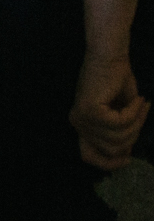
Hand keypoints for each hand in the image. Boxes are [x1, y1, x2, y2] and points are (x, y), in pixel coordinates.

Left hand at [71, 53, 148, 169]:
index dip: (109, 163)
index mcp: (82, 125)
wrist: (110, 57)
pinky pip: (120, 124)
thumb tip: (124, 154)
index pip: (88, 156)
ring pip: (119, 138)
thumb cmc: (117, 82)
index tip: (128, 159)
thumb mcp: (120, 114)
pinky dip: (135, 113)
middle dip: (134, 135)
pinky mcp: (90, 110)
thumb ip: (119, 133)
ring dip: (137, 123)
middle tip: (142, 114)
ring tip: (141, 105)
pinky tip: (138, 100)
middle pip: (113, 149)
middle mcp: (77, 123)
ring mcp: (82, 118)